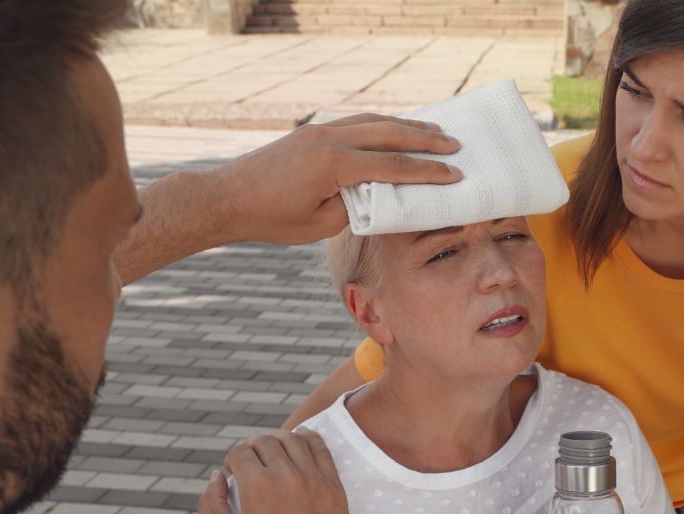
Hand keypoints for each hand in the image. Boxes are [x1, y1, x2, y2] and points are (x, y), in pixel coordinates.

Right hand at [198, 430, 354, 513]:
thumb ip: (211, 504)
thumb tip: (216, 476)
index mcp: (258, 487)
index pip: (240, 452)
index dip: (231, 461)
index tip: (232, 474)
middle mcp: (289, 476)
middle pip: (265, 441)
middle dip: (251, 448)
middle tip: (249, 464)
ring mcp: (316, 478)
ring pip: (293, 438)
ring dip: (277, 441)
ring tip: (271, 454)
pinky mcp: (335, 485)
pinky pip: (321, 448)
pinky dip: (306, 439)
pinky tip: (298, 445)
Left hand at [206, 113, 461, 245]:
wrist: (228, 198)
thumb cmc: (272, 219)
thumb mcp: (322, 223)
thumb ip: (356, 204)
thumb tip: (382, 192)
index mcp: (334, 164)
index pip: (393, 166)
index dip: (428, 171)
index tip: (454, 174)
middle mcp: (329, 138)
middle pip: (390, 133)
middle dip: (426, 139)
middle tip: (455, 144)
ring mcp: (319, 130)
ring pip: (374, 121)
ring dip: (407, 125)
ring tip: (435, 129)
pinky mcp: (312, 131)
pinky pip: (356, 121)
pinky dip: (382, 123)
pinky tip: (396, 128)